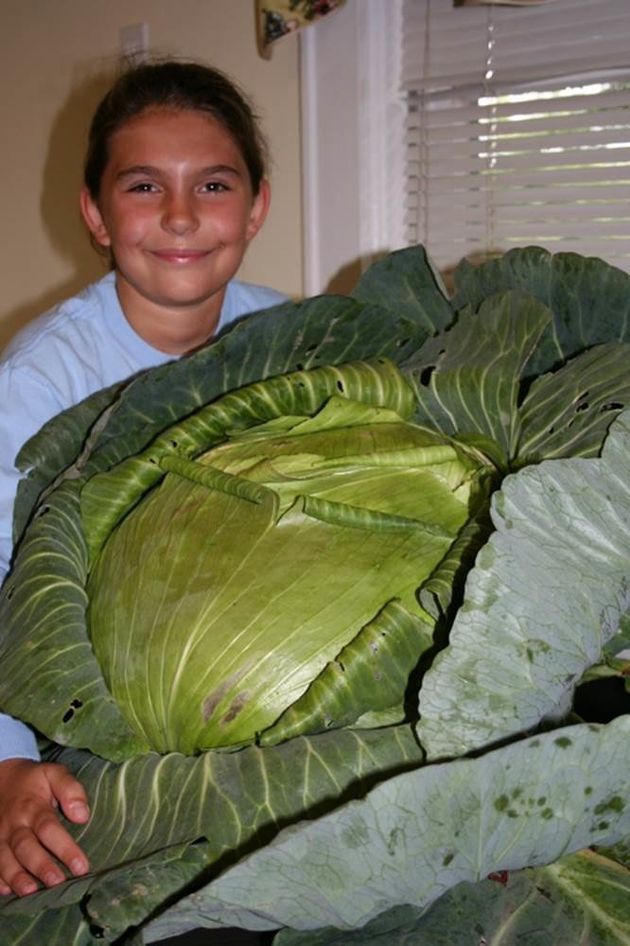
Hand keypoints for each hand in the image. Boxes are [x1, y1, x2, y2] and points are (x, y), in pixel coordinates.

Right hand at [0, 758, 89, 896]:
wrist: (1, 778)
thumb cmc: (35, 781)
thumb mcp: (54, 774)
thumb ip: (70, 789)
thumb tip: (82, 816)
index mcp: (33, 807)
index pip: (49, 829)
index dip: (65, 848)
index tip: (82, 867)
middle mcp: (14, 825)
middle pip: (26, 848)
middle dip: (41, 866)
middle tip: (57, 882)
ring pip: (5, 859)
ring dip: (17, 877)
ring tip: (31, 892)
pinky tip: (6, 891)